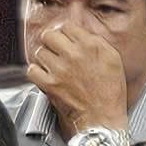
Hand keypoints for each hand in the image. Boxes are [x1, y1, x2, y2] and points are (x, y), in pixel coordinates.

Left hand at [27, 20, 128, 134]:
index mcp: (92, 46)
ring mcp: (59, 69)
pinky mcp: (48, 84)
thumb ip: (97, 43)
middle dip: (52, 42)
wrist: (102, 119)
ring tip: (53, 65)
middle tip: (56, 50)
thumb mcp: (113, 60)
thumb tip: (82, 35)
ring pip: (40, 51)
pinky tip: (46, 75)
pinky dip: (36, 72)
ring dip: (45, 57)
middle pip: (49, 35)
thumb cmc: (110, 93)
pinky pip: (32, 69)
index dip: (66, 33)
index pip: (68, 26)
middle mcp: (74, 54)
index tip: (66, 39)